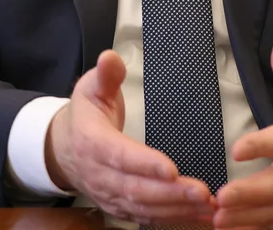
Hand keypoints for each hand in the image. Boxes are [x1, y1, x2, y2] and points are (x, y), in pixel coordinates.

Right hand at [46, 50, 215, 225]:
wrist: (64, 149)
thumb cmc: (85, 116)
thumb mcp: (91, 88)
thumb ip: (106, 75)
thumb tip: (110, 58)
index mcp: (92, 142)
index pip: (120, 155)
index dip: (145, 164)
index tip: (171, 168)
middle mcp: (100, 174)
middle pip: (136, 189)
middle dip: (171, 193)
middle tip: (203, 192)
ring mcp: (110, 195)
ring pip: (144, 207)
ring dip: (177, 209)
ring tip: (208, 206)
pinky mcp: (121, 207)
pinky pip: (147, 218)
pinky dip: (174, 219)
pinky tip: (199, 216)